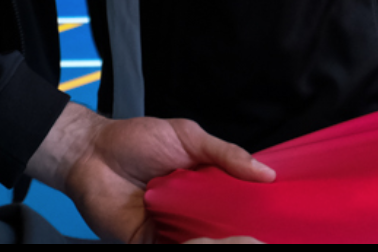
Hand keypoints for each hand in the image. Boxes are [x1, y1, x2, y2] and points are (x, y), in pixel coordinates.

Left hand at [30, 104, 273, 243]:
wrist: (90, 155)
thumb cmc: (137, 140)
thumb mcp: (187, 137)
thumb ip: (225, 154)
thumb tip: (267, 172)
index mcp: (205, 186)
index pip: (240, 202)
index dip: (260, 208)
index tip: (286, 216)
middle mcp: (193, 212)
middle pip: (225, 228)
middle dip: (244, 232)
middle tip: (270, 237)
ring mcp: (173, 231)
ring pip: (205, 243)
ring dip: (221, 242)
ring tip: (245, 242)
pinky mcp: (152, 245)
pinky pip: (178, 251)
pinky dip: (193, 249)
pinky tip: (207, 244)